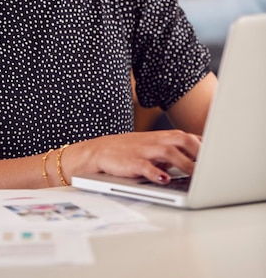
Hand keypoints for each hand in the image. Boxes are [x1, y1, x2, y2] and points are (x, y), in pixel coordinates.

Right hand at [67, 130, 201, 183]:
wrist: (100, 151)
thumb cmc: (130, 151)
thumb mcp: (153, 148)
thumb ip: (174, 153)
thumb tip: (198, 162)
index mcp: (161, 137)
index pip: (188, 137)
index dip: (204, 145)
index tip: (217, 155)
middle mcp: (155, 141)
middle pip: (182, 139)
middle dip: (197, 151)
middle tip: (210, 165)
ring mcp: (143, 151)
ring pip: (167, 152)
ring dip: (183, 163)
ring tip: (195, 175)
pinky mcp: (131, 163)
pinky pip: (145, 167)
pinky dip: (156, 172)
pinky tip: (164, 179)